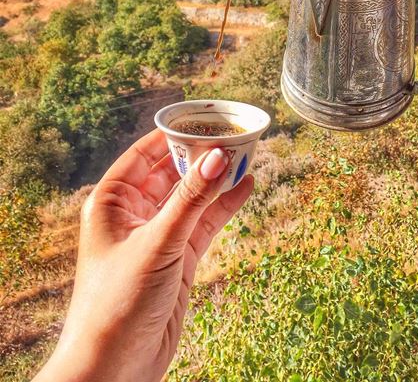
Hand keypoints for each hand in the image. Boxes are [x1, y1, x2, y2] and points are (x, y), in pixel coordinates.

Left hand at [33, 129, 252, 381]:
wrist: (115, 368)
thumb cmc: (116, 304)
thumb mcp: (157, 244)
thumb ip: (190, 200)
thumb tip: (218, 157)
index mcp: (113, 200)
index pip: (148, 152)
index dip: (177, 133)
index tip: (207, 116)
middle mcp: (136, 212)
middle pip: (175, 171)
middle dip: (203, 154)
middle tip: (235, 134)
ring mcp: (160, 234)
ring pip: (194, 195)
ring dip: (218, 178)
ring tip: (248, 153)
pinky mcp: (180, 257)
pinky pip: (205, 221)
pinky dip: (225, 205)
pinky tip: (246, 186)